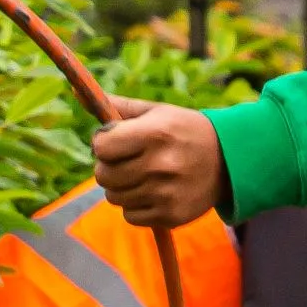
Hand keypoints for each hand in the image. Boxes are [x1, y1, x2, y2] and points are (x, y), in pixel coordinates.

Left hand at [92, 102, 224, 226]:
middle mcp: (160, 165)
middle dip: (109, 166)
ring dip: (121, 187)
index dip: (103, 143)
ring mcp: (166, 193)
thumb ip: (117, 106)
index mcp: (155, 134)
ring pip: (114, 197)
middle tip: (128, 160)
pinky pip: (130, 216)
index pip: (101, 146)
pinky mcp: (170, 216)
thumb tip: (76, 90)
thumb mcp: (156, 112)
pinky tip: (154, 192)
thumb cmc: (184, 131)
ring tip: (143, 175)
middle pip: (103, 175)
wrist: (230, 162)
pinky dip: (135, 205)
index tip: (115, 140)